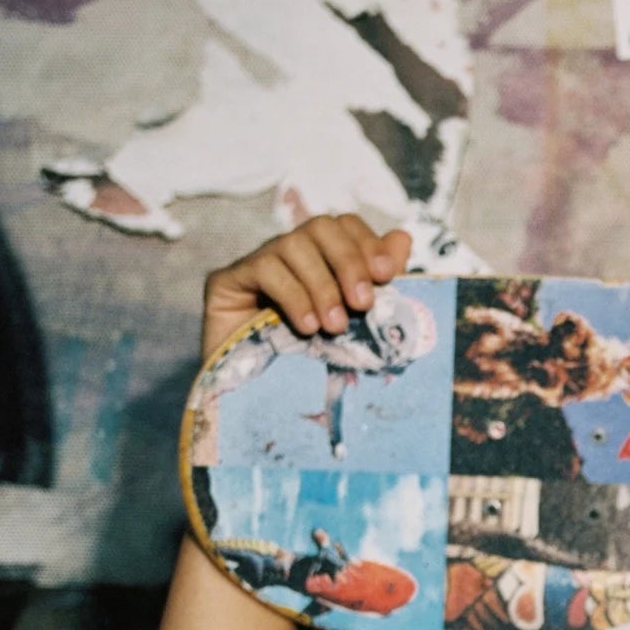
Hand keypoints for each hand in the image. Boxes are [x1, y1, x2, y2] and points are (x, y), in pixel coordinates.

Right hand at [202, 216, 412, 358]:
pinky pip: (264, 268)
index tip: (388, 276)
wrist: (259, 403)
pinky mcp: (226, 280)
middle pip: (321, 228)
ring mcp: (256, 263)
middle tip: (363, 304)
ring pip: (293, 245)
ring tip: (334, 326)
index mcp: (321, 259)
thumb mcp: (356, 323)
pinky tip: (306, 327)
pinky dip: (293, 296)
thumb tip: (403, 239)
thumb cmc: (315, 364)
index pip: (345, 226)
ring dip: (321, 286)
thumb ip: (379, 281)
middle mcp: (289, 254)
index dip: (368, 244)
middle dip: (349, 263)